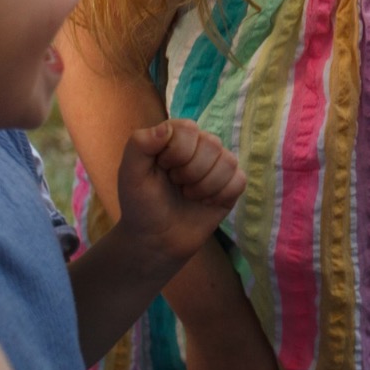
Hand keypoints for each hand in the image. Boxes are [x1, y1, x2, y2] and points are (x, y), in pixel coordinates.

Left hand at [114, 120, 245, 263]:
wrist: (156, 240)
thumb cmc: (141, 205)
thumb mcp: (130, 175)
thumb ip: (140, 145)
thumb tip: (166, 128)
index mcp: (176, 138)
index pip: (189, 129)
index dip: (177, 152)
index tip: (163, 169)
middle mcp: (200, 147)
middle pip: (212, 144)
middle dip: (191, 172)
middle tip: (176, 185)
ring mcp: (217, 165)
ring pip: (228, 162)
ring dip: (205, 186)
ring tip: (189, 195)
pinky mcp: (231, 185)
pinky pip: (239, 180)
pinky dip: (221, 196)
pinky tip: (206, 203)